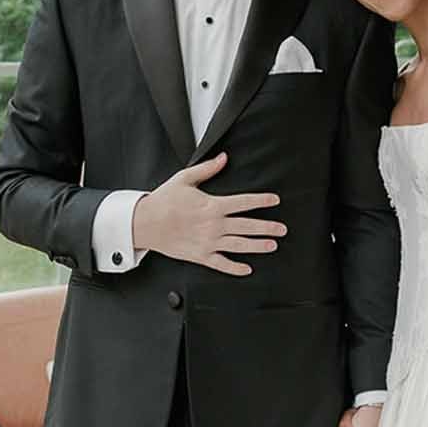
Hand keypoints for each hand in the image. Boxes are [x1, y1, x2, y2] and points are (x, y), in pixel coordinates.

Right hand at [132, 151, 285, 274]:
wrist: (145, 223)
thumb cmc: (163, 200)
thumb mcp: (184, 178)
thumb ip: (207, 168)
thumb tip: (224, 157)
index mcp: (212, 205)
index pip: (244, 202)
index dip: (262, 200)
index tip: (275, 200)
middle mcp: (213, 225)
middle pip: (247, 226)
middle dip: (268, 227)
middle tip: (282, 229)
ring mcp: (208, 242)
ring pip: (239, 245)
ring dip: (258, 246)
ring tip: (272, 245)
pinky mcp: (200, 256)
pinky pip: (221, 264)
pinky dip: (235, 268)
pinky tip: (247, 269)